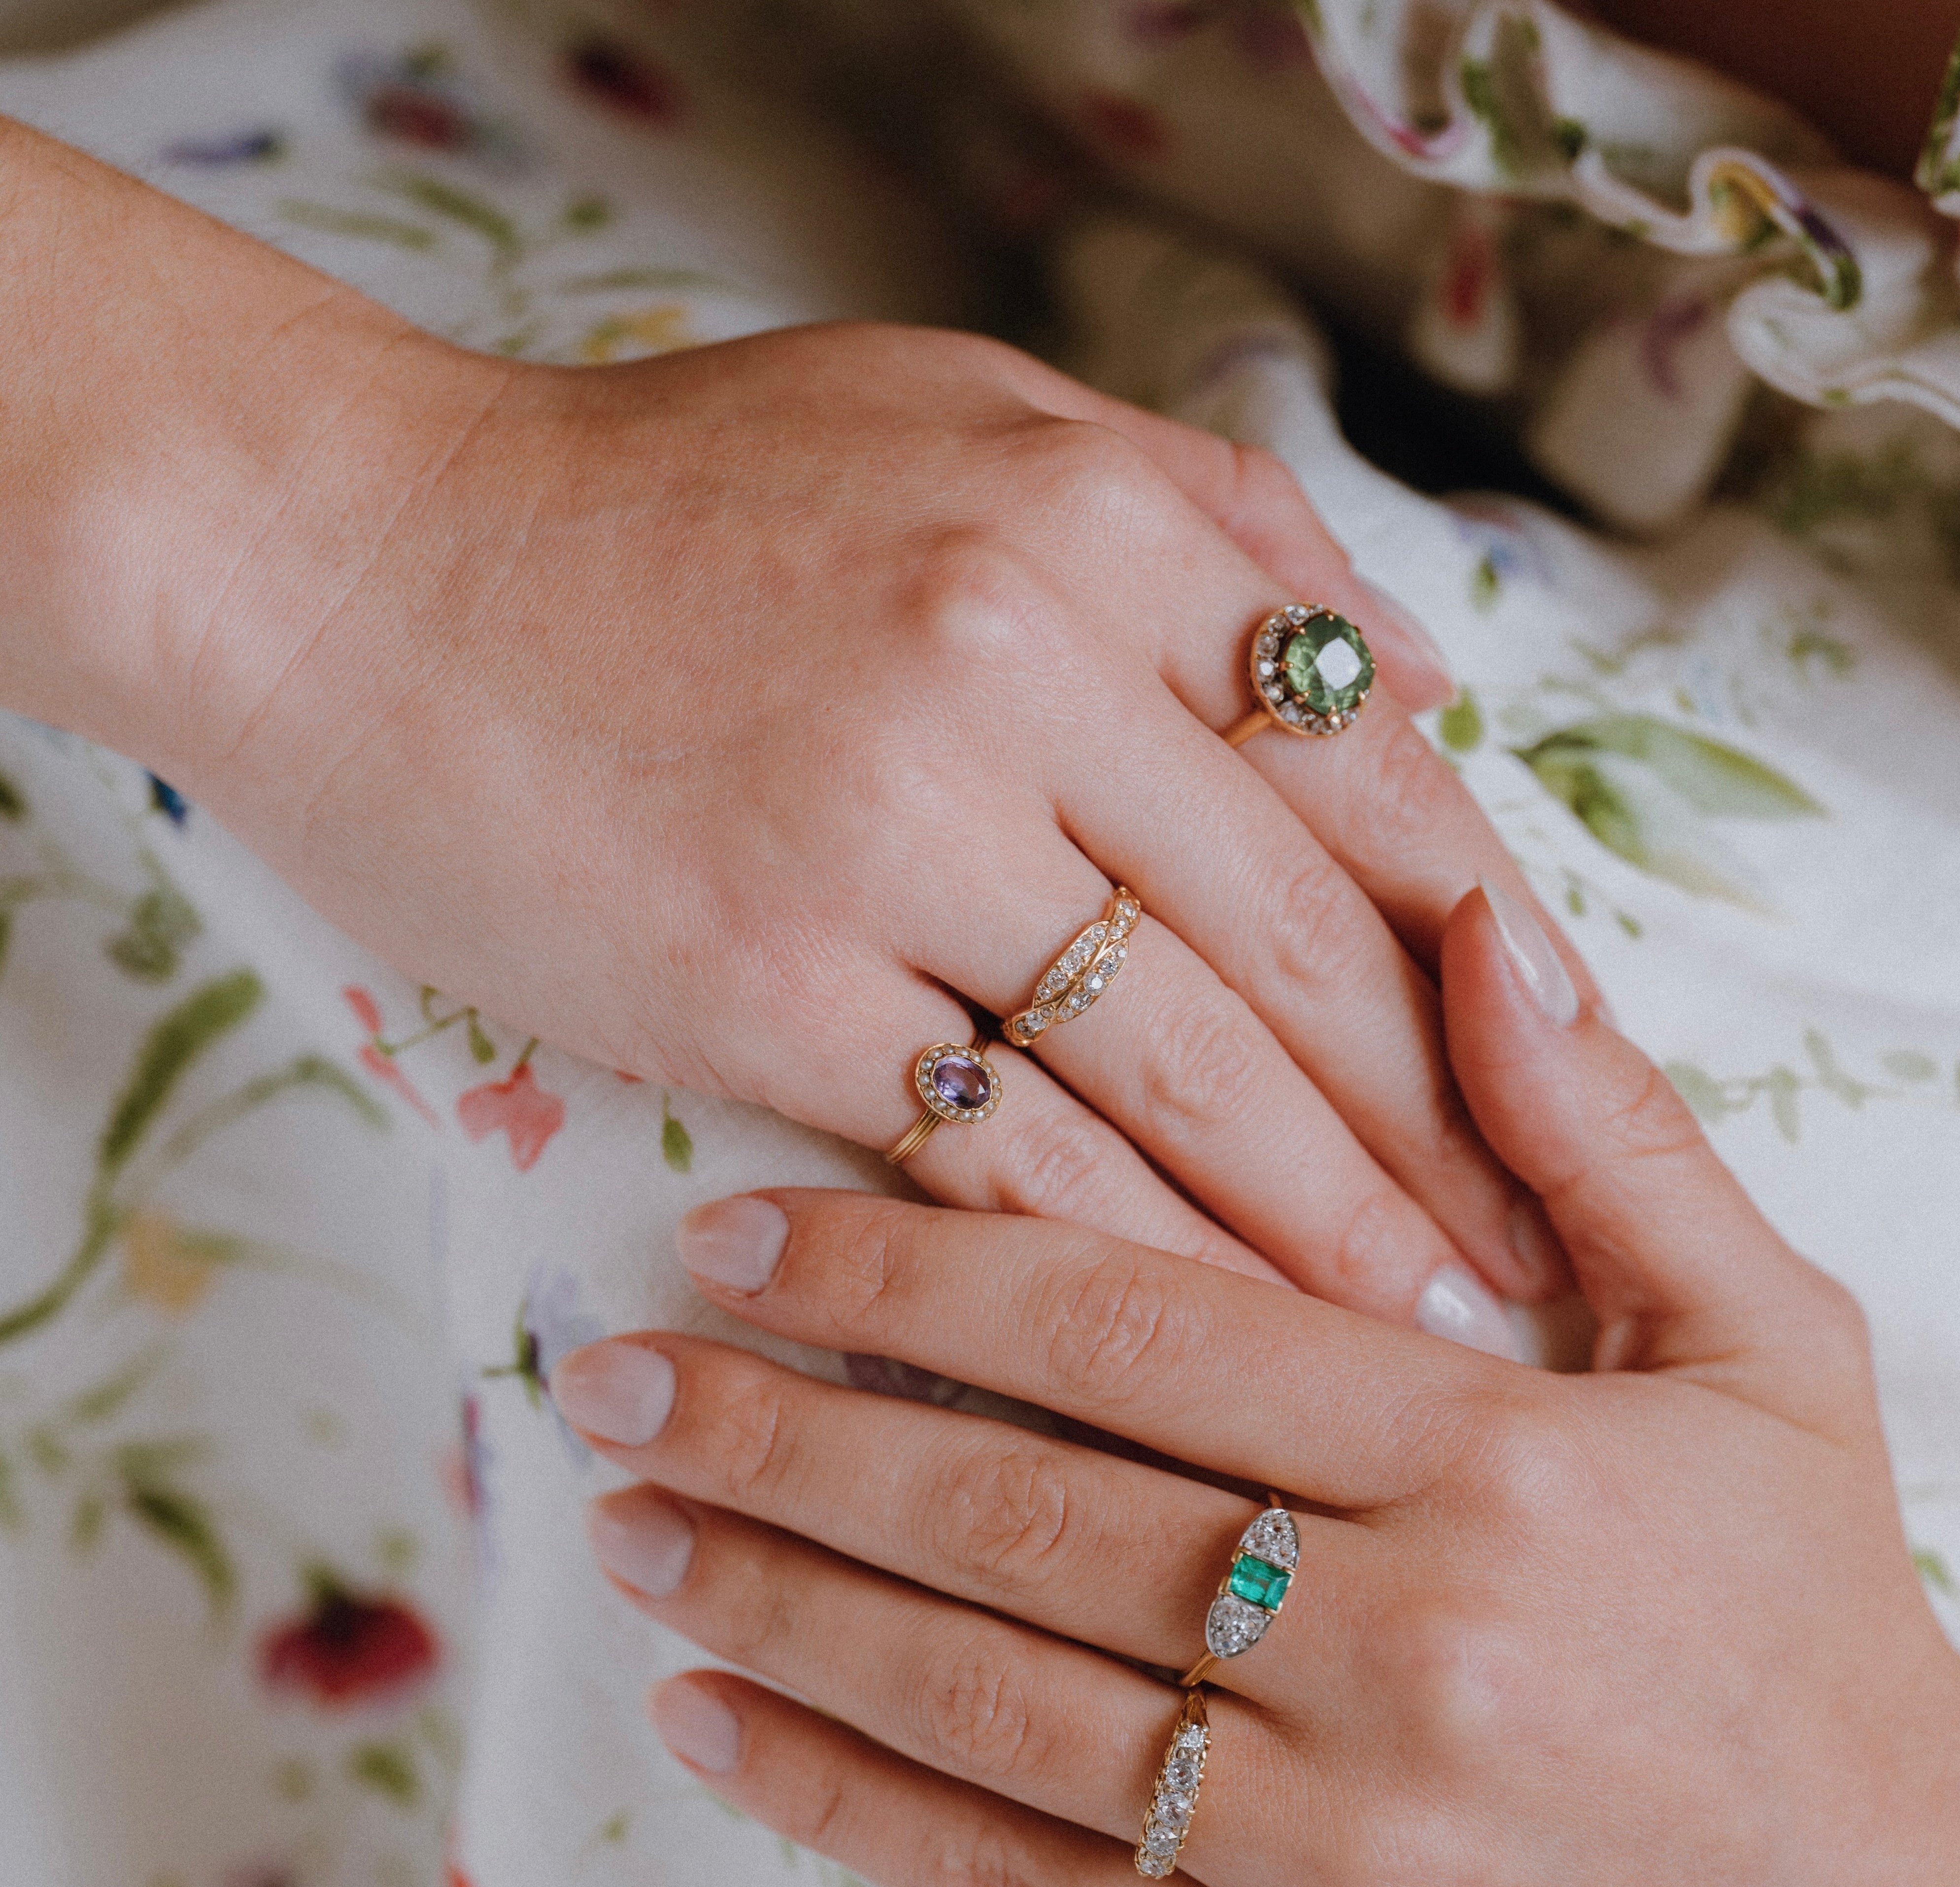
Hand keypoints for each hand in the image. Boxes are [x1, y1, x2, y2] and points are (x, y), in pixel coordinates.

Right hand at [1, 120, 1568, 1334]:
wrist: (347, 564)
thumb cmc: (656, 505)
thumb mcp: (953, 413)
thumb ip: (1204, 523)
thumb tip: (1423, 676)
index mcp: (1093, 524)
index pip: (1363, 770)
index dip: (1484, 951)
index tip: (1560, 1086)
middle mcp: (1017, 666)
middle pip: (1302, 947)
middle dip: (1439, 1126)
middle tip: (1529, 1262)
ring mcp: (888, 834)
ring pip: (1176, 1074)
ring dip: (1312, 1226)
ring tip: (1418, 1334)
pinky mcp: (764, 985)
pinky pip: (991, 1154)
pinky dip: (1112, 1260)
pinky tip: (1196, 1348)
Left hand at [551, 880, 1959, 1886]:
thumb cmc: (1824, 1638)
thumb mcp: (1766, 1353)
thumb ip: (1604, 1137)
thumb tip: (1475, 913)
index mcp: (1500, 1460)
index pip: (1136, 1322)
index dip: (911, 1265)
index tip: (746, 1226)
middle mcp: (1402, 1647)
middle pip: (1017, 1504)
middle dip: (779, 1425)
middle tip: (606, 1364)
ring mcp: (1337, 1845)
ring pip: (980, 1692)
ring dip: (769, 1598)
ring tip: (624, 1518)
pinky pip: (1016, 1882)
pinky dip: (842, 1799)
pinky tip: (713, 1723)